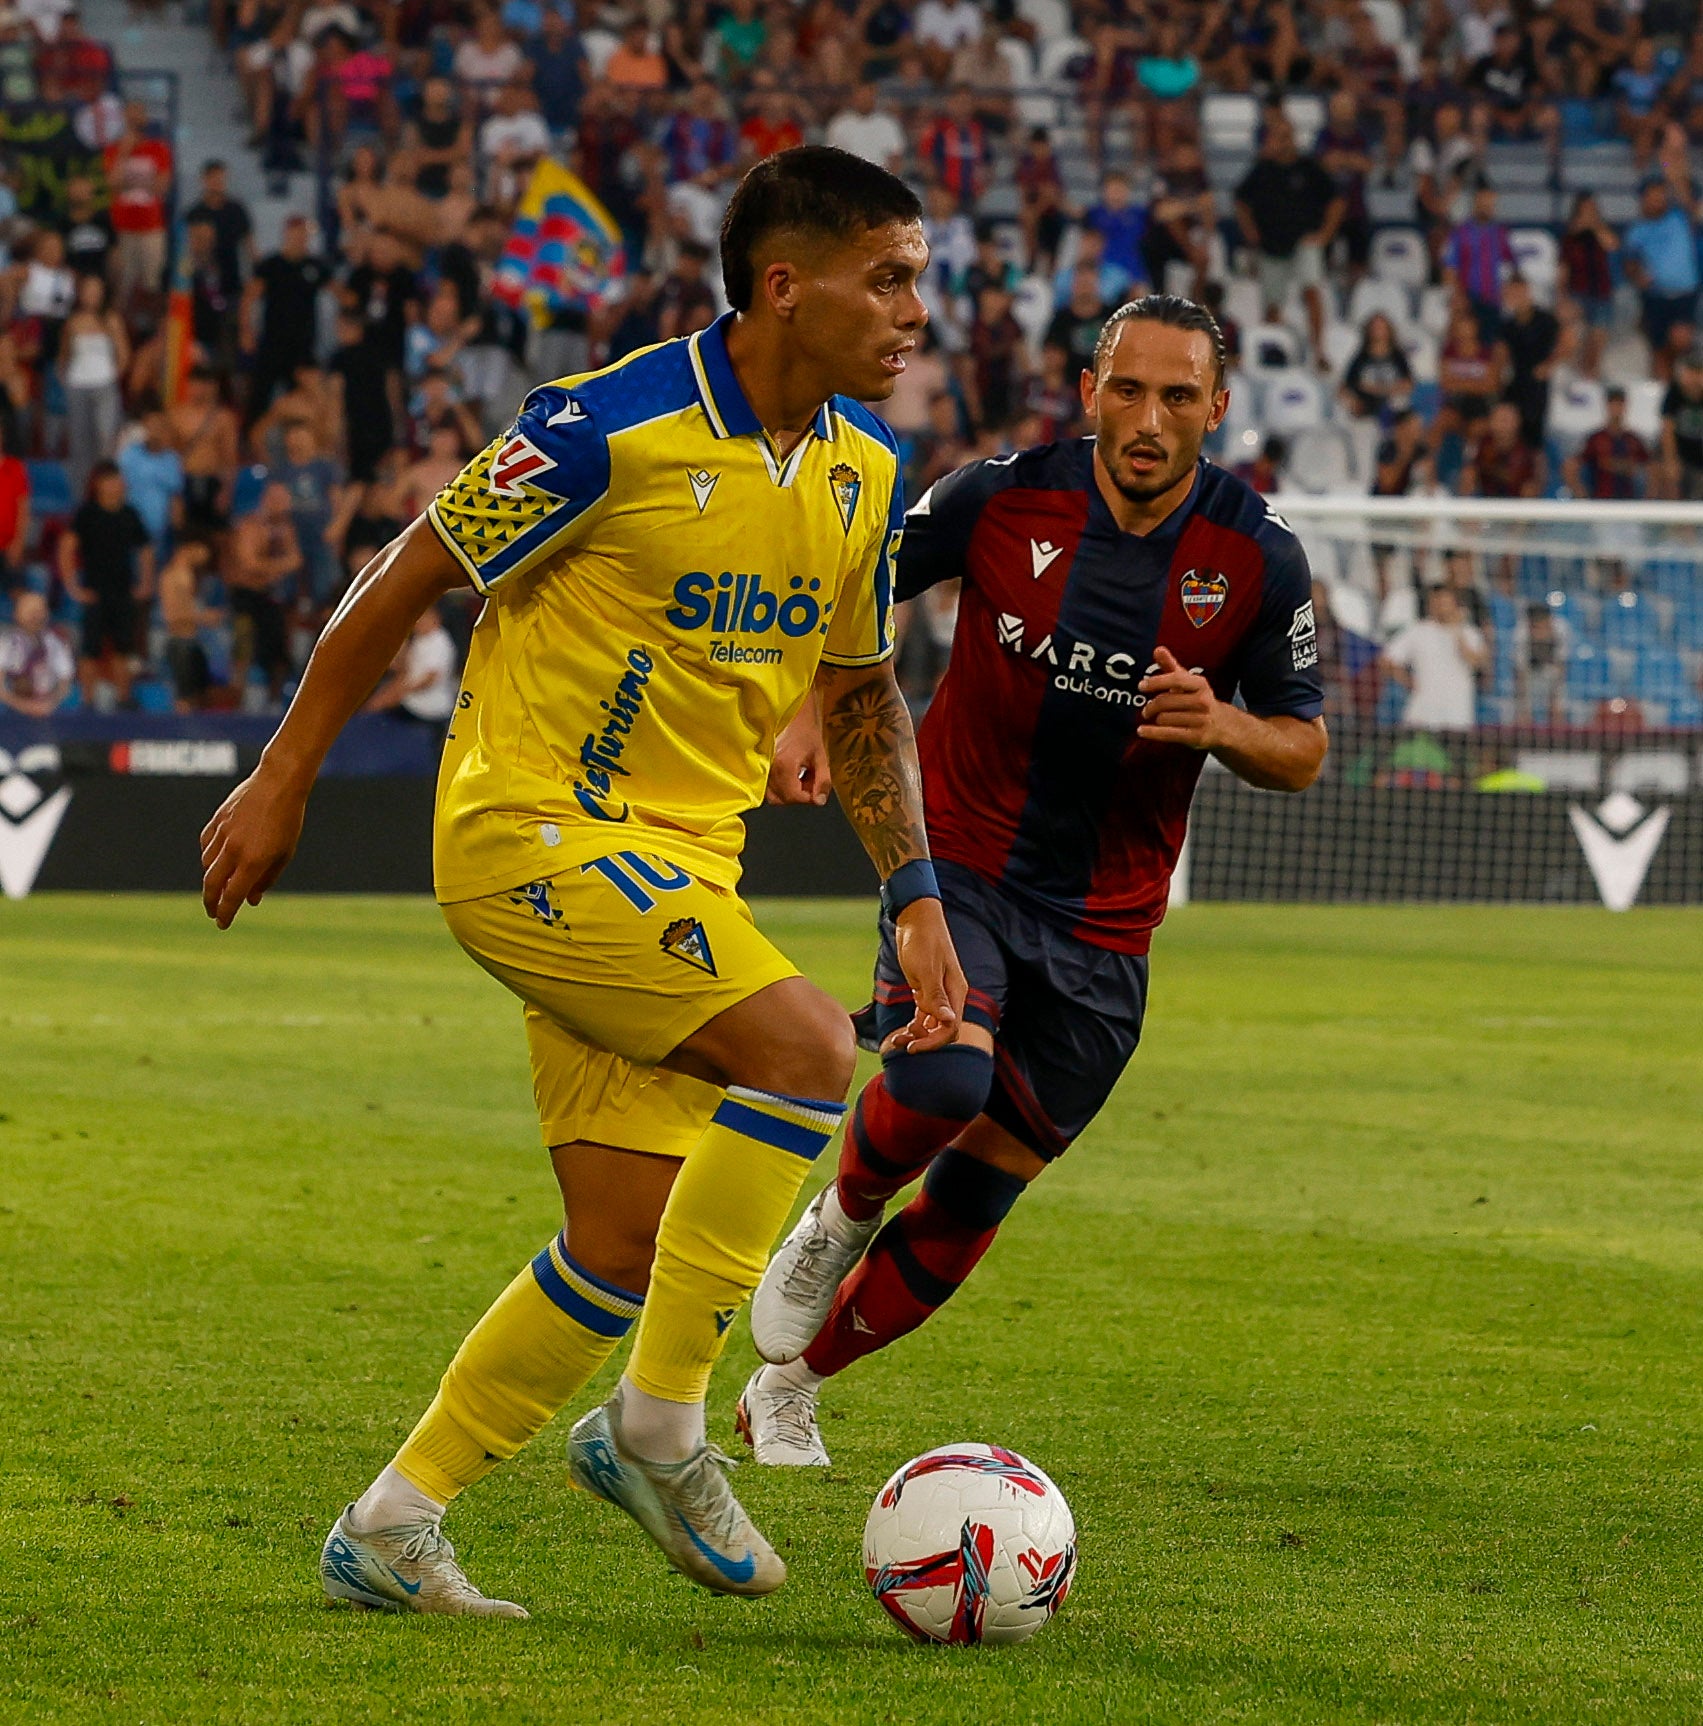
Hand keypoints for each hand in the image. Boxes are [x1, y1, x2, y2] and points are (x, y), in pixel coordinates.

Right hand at [199, 764, 309, 927]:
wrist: (278, 783)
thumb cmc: (288, 821)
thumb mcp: (284, 854)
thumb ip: (266, 879)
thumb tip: (251, 900)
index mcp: (253, 861)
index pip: (232, 896)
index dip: (226, 913)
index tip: (222, 924)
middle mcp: (233, 850)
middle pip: (211, 885)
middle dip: (210, 902)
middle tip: (213, 912)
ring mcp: (222, 834)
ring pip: (206, 865)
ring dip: (210, 880)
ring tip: (219, 887)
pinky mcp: (216, 821)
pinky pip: (206, 845)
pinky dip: (208, 857)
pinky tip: (215, 861)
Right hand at [765, 725, 831, 805]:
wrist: (789, 710)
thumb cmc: (805, 728)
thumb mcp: (820, 755)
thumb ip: (822, 780)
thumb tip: (819, 800)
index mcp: (784, 766)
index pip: (793, 796)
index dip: (808, 798)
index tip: (816, 790)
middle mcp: (768, 769)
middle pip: (781, 798)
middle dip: (797, 796)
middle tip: (809, 782)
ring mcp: (761, 767)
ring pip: (771, 794)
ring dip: (787, 792)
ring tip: (800, 777)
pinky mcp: (758, 765)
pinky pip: (765, 785)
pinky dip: (778, 786)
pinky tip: (789, 774)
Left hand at [887, 897, 966, 1053]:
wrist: (915, 918)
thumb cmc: (922, 940)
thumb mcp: (926, 970)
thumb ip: (936, 998)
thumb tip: (949, 1023)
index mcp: (956, 992)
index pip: (951, 1029)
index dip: (933, 1042)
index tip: (912, 1047)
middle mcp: (950, 995)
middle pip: (943, 1030)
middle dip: (924, 1041)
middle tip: (900, 1044)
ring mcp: (939, 992)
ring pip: (933, 1024)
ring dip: (917, 1034)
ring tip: (897, 1039)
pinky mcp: (926, 988)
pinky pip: (925, 1014)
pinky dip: (915, 1024)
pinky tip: (902, 1030)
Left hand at [1137, 646, 1226, 748]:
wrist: (1223, 726)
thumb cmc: (1199, 700)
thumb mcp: (1188, 682)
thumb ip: (1171, 666)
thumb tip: (1158, 649)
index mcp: (1200, 684)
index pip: (1176, 679)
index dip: (1156, 682)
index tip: (1141, 686)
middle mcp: (1202, 701)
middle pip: (1165, 702)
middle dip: (1151, 706)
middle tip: (1146, 710)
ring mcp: (1200, 720)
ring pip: (1164, 718)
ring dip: (1156, 719)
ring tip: (1156, 719)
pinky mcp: (1196, 737)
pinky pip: (1167, 734)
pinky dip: (1152, 732)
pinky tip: (1142, 730)